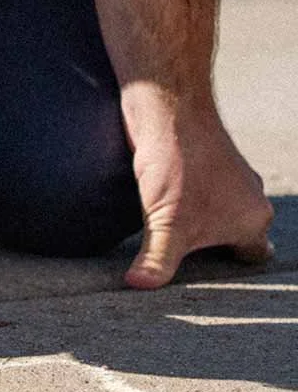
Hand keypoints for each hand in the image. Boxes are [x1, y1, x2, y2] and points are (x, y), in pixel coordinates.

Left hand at [122, 87, 272, 288]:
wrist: (166, 105)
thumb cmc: (176, 166)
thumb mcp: (166, 223)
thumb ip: (157, 260)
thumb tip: (139, 287)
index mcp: (253, 220)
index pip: (249, 259)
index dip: (227, 272)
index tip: (198, 279)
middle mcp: (250, 198)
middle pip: (233, 238)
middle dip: (209, 249)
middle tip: (177, 261)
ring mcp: (230, 177)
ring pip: (216, 214)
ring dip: (194, 224)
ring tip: (164, 235)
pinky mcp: (206, 162)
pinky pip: (200, 192)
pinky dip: (184, 201)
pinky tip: (158, 204)